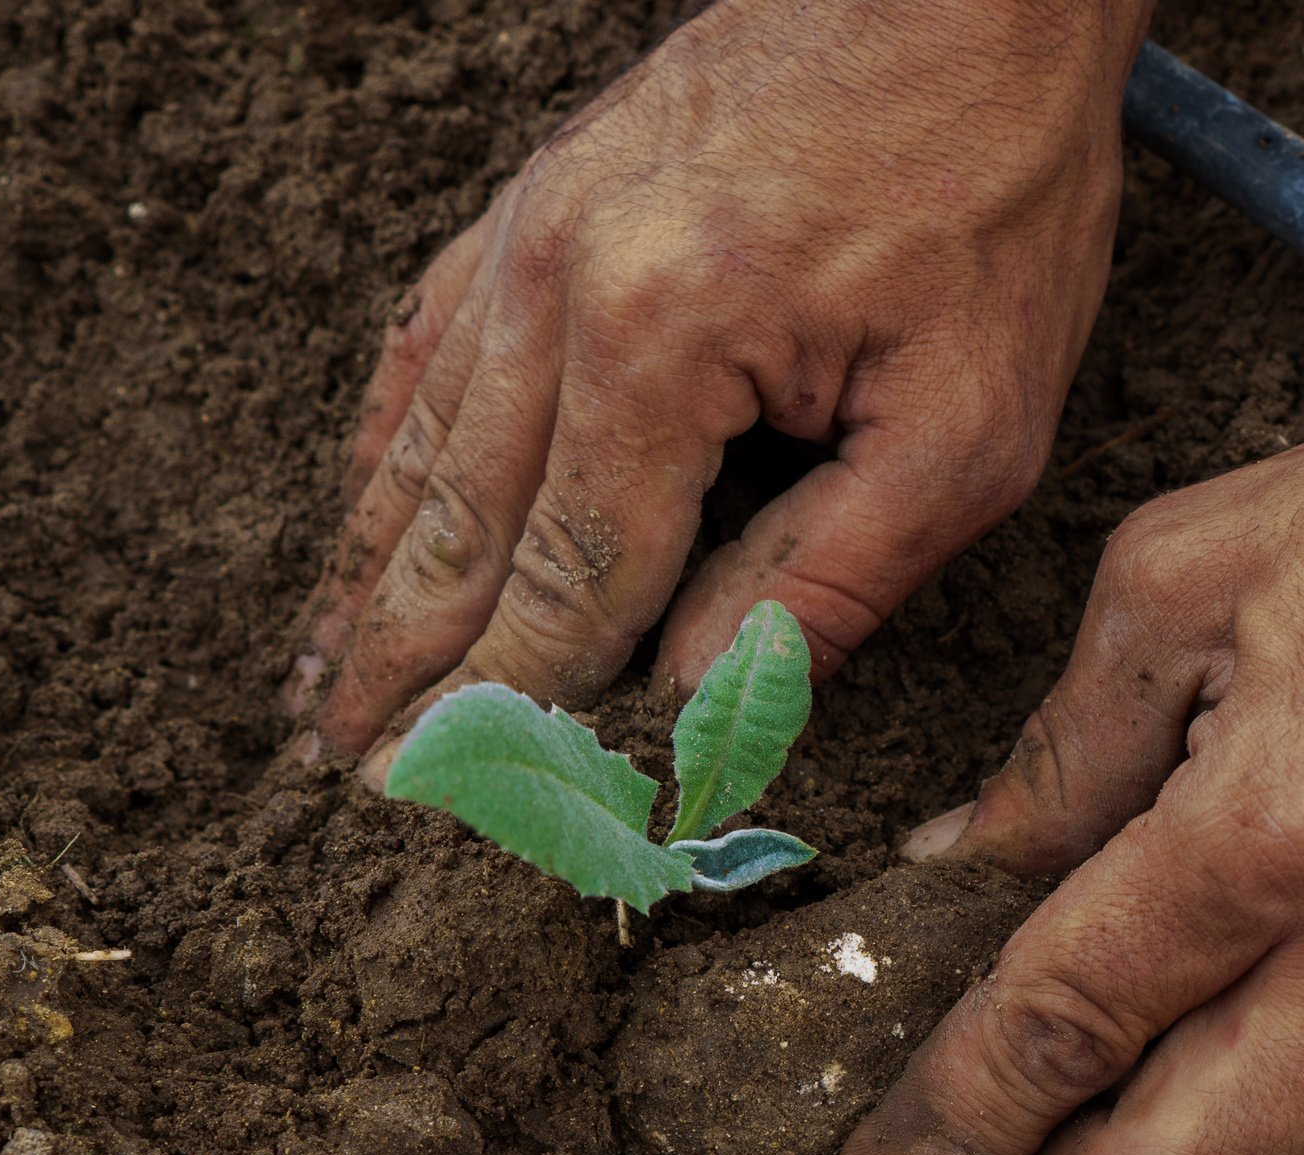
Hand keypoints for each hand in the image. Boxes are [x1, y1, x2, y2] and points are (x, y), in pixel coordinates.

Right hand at [289, 0, 1150, 778]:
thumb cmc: (988, 194)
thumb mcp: (966, 427)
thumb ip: (826, 583)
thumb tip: (699, 711)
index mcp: (665, 353)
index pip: (567, 593)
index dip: (508, 718)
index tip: (446, 810)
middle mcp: (557, 295)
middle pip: (460, 538)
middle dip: (401, 677)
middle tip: (343, 787)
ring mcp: (524, 240)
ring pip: (416, 456)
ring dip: (364, 588)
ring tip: (314, 692)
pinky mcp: (529, 206)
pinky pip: (419, 354)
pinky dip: (379, 461)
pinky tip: (357, 528)